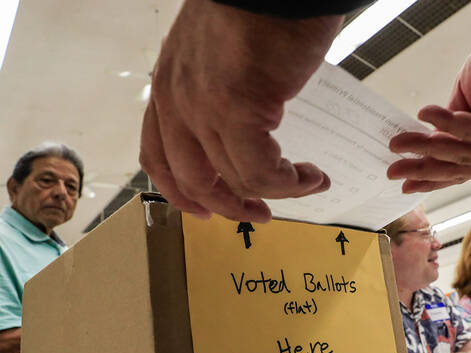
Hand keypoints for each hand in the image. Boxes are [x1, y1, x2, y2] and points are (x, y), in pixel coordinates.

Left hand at [140, 0, 340, 221]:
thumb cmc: (258, 10)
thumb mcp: (219, 54)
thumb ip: (216, 91)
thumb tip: (243, 129)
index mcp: (168, 86)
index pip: (158, 157)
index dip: (182, 193)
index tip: (209, 210)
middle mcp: (177, 100)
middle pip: (191, 180)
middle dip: (228, 206)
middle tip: (259, 214)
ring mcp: (204, 107)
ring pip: (234, 179)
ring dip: (276, 193)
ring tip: (307, 182)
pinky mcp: (239, 110)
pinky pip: (262, 171)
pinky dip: (289, 184)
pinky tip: (311, 175)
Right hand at [387, 19, 470, 192]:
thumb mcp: (467, 101)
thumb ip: (451, 126)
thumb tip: (426, 146)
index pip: (461, 168)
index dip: (431, 177)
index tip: (404, 183)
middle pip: (463, 167)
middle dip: (424, 168)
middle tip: (394, 169)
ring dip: (432, 149)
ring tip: (403, 142)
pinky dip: (454, 125)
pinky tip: (431, 116)